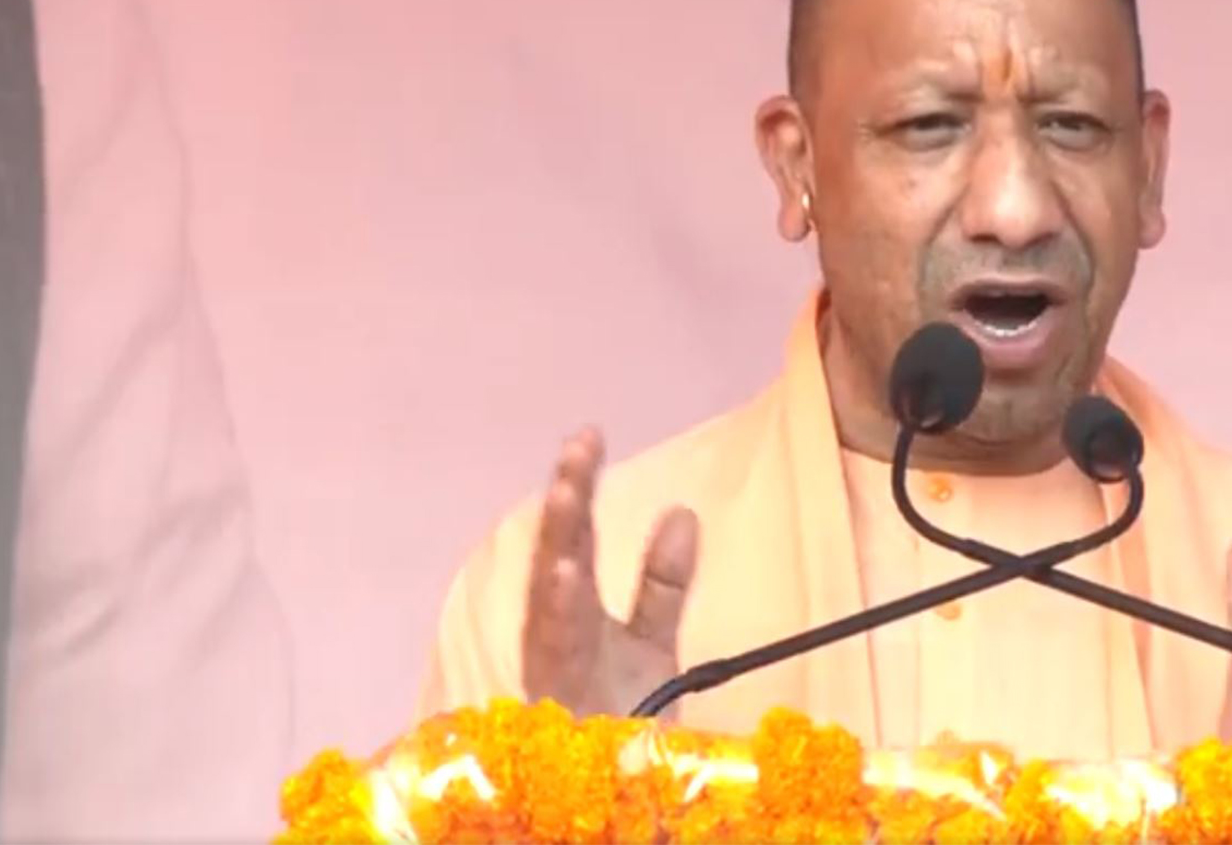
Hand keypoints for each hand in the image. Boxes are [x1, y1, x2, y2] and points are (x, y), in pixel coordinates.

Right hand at [521, 428, 699, 718]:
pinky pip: (558, 660)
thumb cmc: (622, 712)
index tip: (589, 434)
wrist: (613, 796)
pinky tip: (564, 573)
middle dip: (564, 508)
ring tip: (569, 496)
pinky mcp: (559, 710)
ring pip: (550, 606)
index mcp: (569, 615)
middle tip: (577, 450)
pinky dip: (557, 614)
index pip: (574, 541)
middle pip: (554, 563)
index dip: (579, 488)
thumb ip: (661, 582)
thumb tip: (682, 511)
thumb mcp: (651, 641)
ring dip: (557, 547)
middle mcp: (552, 639)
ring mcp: (552, 676)